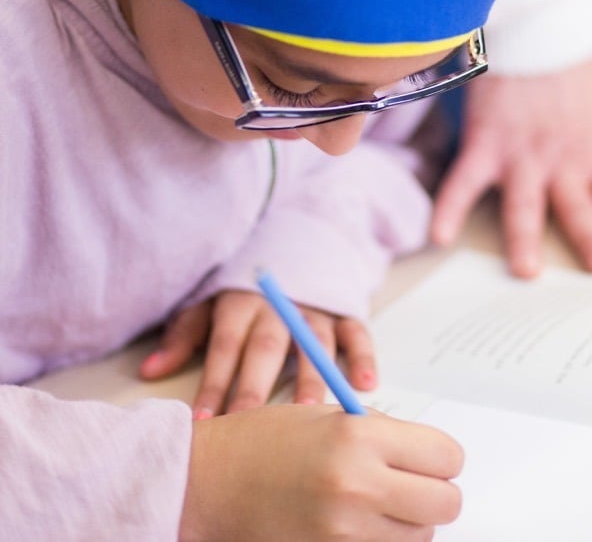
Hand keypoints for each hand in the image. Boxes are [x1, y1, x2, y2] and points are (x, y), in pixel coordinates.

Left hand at [139, 291, 376, 417]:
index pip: (225, 345)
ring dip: (311, 379)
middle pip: (266, 348)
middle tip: (250, 426)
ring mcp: (315, 308)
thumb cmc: (244, 290)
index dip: (213, 382)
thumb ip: (183, 334)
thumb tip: (148, 371)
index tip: (204, 420)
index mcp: (241, 303)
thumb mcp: (208, 301)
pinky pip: (357, 332)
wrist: (295, 244)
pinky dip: (364, 357)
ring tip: (309, 415)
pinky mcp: (345, 310)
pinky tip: (365, 385)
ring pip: (314, 344)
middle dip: (256, 388)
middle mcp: (278, 306)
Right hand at [180, 404, 463, 541]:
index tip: (430, 457)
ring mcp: (346, 533)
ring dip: (411, 522)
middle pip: (445, 503)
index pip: (446, 456)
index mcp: (359, 437)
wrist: (212, 482)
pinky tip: (361, 523)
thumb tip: (429, 456)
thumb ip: (382, 434)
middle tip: (413, 482)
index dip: (443, 457)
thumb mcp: (329, 416)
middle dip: (436, 492)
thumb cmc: (266, 441)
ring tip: (377, 502)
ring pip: (422, 537)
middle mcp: (358, 486)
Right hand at [431, 50, 591, 276]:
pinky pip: (463, 183)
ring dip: (525, 238)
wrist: (535, 28)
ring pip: (525, 203)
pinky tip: (439, 236)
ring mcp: (522, 155)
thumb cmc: (568, 70)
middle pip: (579, 207)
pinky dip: (449, 210)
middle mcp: (562, 160)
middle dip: (591, 240)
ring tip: (525, 270)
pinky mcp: (485, 144)